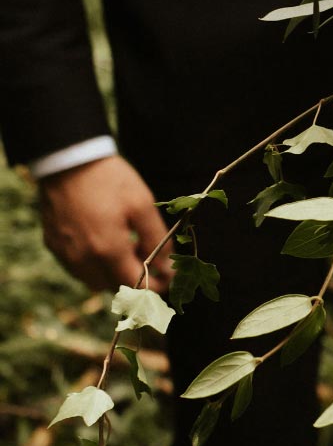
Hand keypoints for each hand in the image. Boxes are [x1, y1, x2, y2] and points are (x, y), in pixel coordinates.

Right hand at [37, 155, 173, 294]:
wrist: (68, 160)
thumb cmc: (109, 179)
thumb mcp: (142, 204)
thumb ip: (156, 239)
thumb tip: (167, 267)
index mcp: (108, 250)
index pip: (135, 285)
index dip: (154, 286)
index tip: (166, 278)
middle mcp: (83, 259)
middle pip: (114, 286)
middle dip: (133, 278)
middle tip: (146, 256)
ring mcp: (65, 254)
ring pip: (93, 281)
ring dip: (111, 273)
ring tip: (124, 248)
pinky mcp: (53, 245)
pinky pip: (77, 268)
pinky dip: (92, 264)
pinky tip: (101, 242)